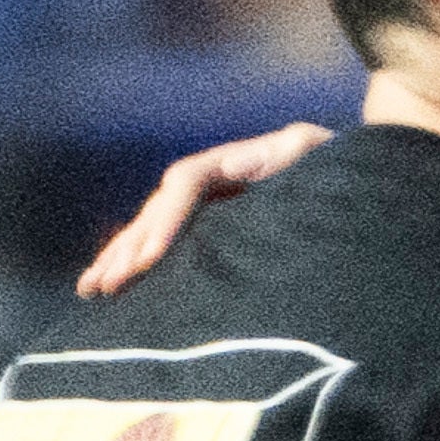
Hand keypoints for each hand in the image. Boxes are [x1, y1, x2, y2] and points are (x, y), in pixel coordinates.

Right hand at [78, 121, 334, 295]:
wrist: (347, 175)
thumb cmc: (336, 165)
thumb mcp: (319, 151)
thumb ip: (294, 150)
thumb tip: (240, 163)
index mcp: (231, 160)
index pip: (186, 183)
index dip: (167, 220)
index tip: (152, 257)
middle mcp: (208, 179)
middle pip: (157, 209)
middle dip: (130, 248)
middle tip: (106, 284)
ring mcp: (204, 203)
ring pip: (150, 229)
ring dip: (120, 259)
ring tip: (92, 289)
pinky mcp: (208, 227)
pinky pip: (164, 244)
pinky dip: (137, 265)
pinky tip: (111, 289)